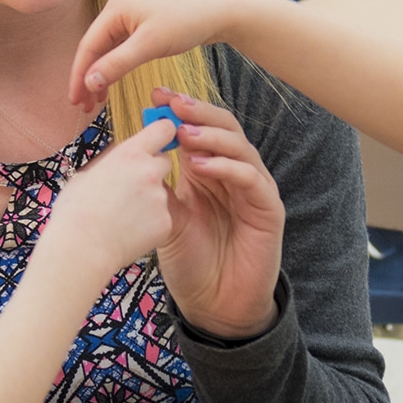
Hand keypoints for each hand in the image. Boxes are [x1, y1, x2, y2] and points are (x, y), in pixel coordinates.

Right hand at [40, 117, 176, 279]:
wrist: (81, 248)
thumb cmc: (75, 212)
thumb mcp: (85, 174)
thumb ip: (109, 161)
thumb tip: (118, 155)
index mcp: (129, 154)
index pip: (163, 129)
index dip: (163, 133)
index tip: (160, 139)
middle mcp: (150, 171)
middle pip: (164, 162)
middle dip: (153, 172)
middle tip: (132, 189)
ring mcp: (160, 198)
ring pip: (161, 194)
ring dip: (148, 201)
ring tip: (122, 218)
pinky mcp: (167, 222)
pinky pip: (162, 218)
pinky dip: (150, 225)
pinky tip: (129, 232)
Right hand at [69, 0, 250, 106]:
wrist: (219, 9)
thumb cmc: (187, 21)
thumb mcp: (149, 44)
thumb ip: (117, 63)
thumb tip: (89, 81)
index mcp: (114, 10)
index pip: (87, 47)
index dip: (79, 76)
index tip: (75, 101)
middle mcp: (118, 10)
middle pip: (94, 49)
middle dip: (87, 78)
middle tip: (83, 107)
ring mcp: (131, 17)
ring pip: (107, 51)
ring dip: (100, 75)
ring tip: (97, 101)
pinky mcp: (144, 25)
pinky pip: (121, 50)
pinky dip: (115, 68)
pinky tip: (113, 84)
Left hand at [154, 90, 281, 339]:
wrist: (214, 306)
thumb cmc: (190, 263)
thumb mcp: (165, 219)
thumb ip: (157, 187)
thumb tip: (134, 150)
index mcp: (208, 171)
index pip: (199, 129)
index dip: (180, 111)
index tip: (154, 96)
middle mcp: (234, 174)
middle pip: (223, 128)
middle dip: (197, 112)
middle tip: (172, 102)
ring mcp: (254, 190)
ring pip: (240, 147)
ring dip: (211, 136)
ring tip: (184, 132)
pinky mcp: (269, 210)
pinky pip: (252, 179)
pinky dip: (228, 167)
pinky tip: (202, 166)